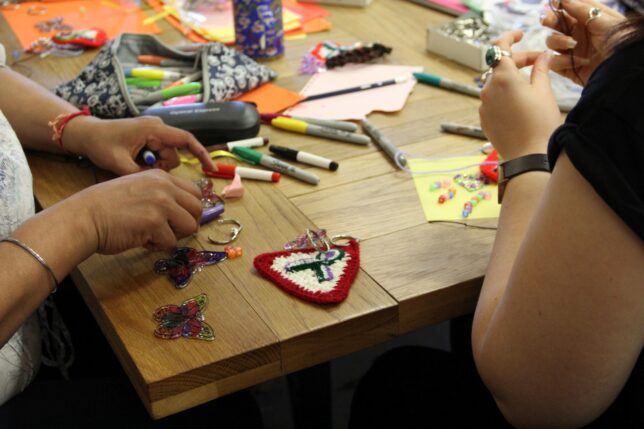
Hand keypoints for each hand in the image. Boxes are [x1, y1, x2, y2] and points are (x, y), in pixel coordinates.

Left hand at [65, 116, 214, 174]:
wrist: (85, 134)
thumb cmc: (100, 145)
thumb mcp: (118, 163)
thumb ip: (141, 175)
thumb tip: (160, 186)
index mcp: (153, 129)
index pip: (186, 140)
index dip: (201, 154)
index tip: (211, 170)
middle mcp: (157, 127)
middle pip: (173, 154)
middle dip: (161, 167)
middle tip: (138, 169)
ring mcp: (153, 131)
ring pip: (166, 156)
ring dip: (155, 166)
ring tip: (133, 165)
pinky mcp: (149, 136)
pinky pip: (159, 153)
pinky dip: (150, 162)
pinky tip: (135, 162)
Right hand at [69, 169, 202, 252]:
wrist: (84, 216)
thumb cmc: (107, 207)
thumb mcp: (138, 188)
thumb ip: (161, 194)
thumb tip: (184, 212)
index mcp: (161, 177)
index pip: (194, 192)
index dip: (190, 210)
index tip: (179, 220)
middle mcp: (164, 187)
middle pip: (198, 209)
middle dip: (188, 224)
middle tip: (171, 232)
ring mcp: (161, 204)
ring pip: (190, 226)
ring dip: (175, 236)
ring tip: (155, 236)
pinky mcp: (155, 223)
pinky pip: (171, 242)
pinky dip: (158, 246)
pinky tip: (142, 240)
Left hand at [479, 31, 560, 159]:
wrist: (527, 156)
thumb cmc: (539, 123)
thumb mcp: (544, 92)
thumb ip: (540, 70)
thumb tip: (541, 57)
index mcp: (503, 77)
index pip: (501, 48)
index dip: (510, 37)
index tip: (519, 35)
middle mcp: (488, 89)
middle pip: (500, 66)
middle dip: (518, 61)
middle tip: (538, 62)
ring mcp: (483, 104)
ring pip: (496, 83)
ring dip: (510, 79)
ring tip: (530, 84)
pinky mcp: (483, 118)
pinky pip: (492, 100)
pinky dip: (504, 95)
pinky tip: (519, 103)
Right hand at [542, 0, 624, 84]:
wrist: (625, 69)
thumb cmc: (620, 42)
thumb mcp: (604, 20)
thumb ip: (582, 9)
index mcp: (588, 21)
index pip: (567, 10)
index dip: (557, 6)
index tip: (551, 3)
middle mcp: (578, 34)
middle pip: (555, 25)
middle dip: (549, 20)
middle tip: (546, 20)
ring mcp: (572, 51)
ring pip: (551, 42)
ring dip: (558, 41)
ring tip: (572, 44)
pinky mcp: (569, 68)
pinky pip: (554, 62)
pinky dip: (562, 61)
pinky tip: (579, 61)